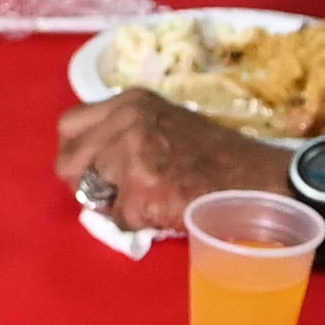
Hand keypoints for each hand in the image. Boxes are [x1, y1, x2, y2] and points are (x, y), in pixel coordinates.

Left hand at [54, 92, 289, 232]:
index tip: (94, 170)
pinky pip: (118, 218)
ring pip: (90, 191)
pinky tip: (166, 209)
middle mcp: (127, 120)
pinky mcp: (143, 188)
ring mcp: (133, 153)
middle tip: (116, 195)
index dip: (78, 154)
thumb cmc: (216, 157)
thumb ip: (124, 134)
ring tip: (151, 198)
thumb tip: (91, 168)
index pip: (69, 125)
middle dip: (86, 184)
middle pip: (68, 161)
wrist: (256, 178)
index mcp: (130, 101)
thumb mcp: (164, 124)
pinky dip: (138, 222)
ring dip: (115, 204)